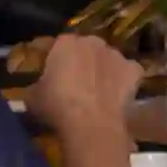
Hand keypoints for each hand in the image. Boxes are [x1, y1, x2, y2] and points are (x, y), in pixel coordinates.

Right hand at [19, 31, 146, 166]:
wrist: (90, 124)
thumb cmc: (57, 107)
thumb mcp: (32, 97)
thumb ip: (35, 86)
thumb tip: (36, 90)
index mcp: (65, 42)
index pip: (59, 45)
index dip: (58, 60)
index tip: (55, 75)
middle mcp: (92, 42)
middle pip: (87, 48)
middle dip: (83, 61)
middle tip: (77, 83)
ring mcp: (116, 54)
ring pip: (109, 59)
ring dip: (104, 69)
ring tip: (99, 91)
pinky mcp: (134, 69)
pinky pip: (128, 72)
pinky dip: (125, 80)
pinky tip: (119, 94)